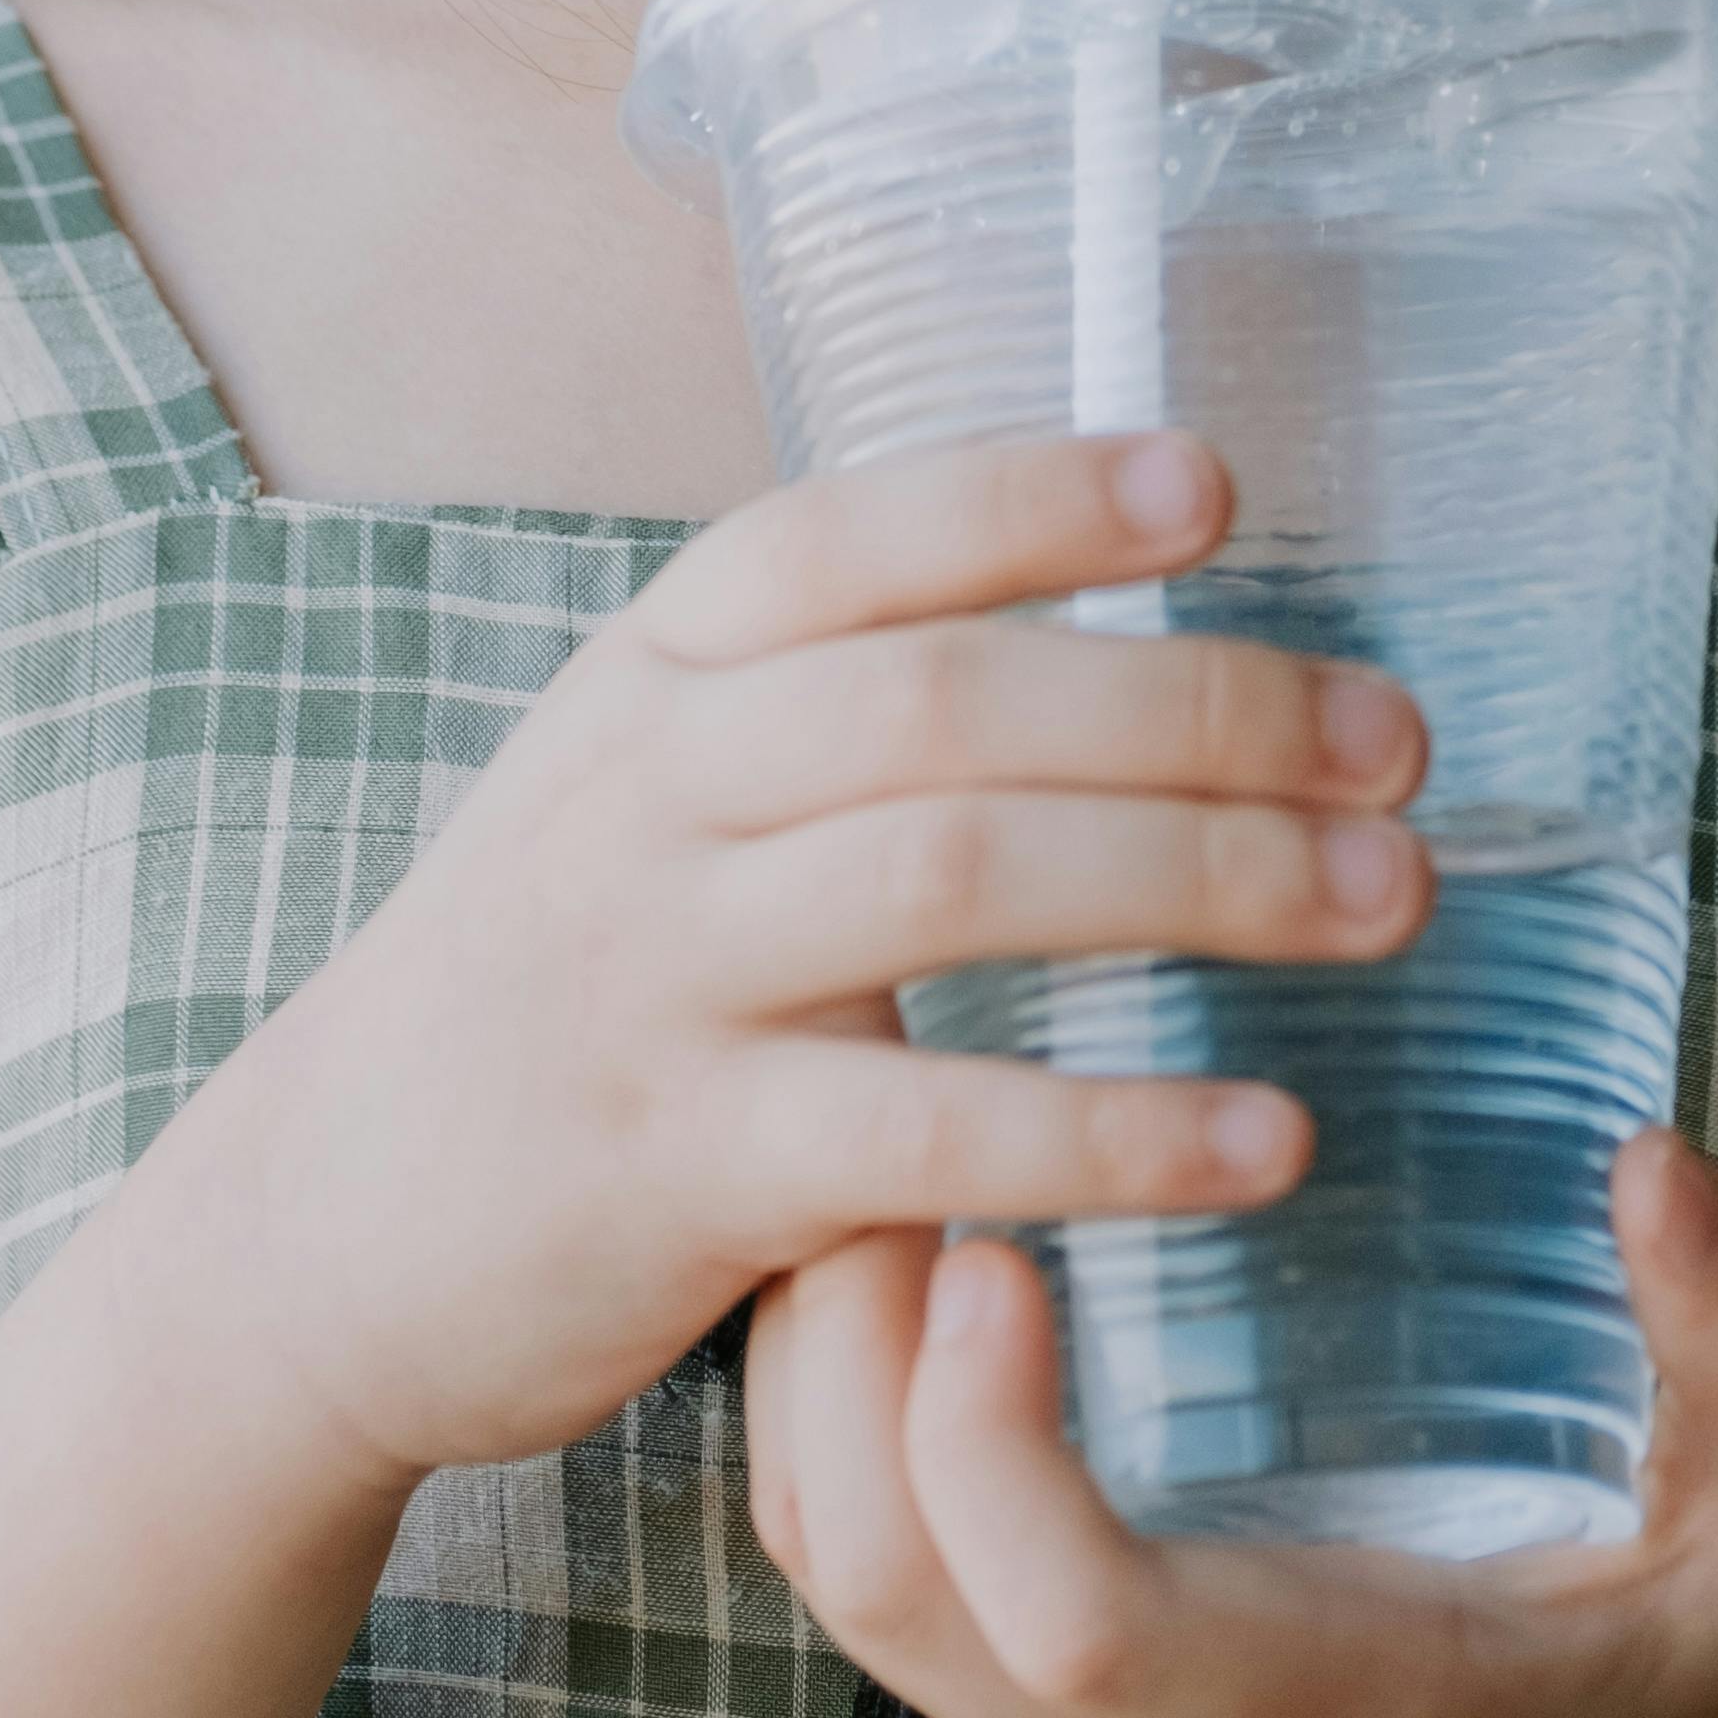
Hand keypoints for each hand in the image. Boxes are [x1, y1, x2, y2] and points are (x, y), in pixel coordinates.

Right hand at [219, 428, 1431, 1505]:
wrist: (322, 1226)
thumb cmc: (557, 981)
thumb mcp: (642, 786)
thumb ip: (829, 709)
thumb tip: (1122, 633)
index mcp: (653, 673)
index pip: (854, 535)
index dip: (1035, 497)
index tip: (1217, 491)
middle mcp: (646, 793)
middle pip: (950, 700)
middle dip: (1200, 706)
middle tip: (1396, 746)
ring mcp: (651, 975)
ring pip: (953, 878)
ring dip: (1201, 879)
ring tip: (1384, 900)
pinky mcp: (677, 1168)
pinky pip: (927, 1128)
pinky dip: (1112, 1128)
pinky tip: (1263, 1142)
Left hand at [741, 1126, 1717, 1717]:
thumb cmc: (1678, 1663)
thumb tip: (1657, 1168)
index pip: (1086, 1632)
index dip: (996, 1449)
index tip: (996, 1241)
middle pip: (892, 1586)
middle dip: (842, 1349)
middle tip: (892, 1104)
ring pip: (829, 1559)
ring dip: (805, 1346)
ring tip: (871, 1117)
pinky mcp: (999, 1684)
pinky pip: (835, 1538)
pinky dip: (809, 1377)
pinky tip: (881, 1204)